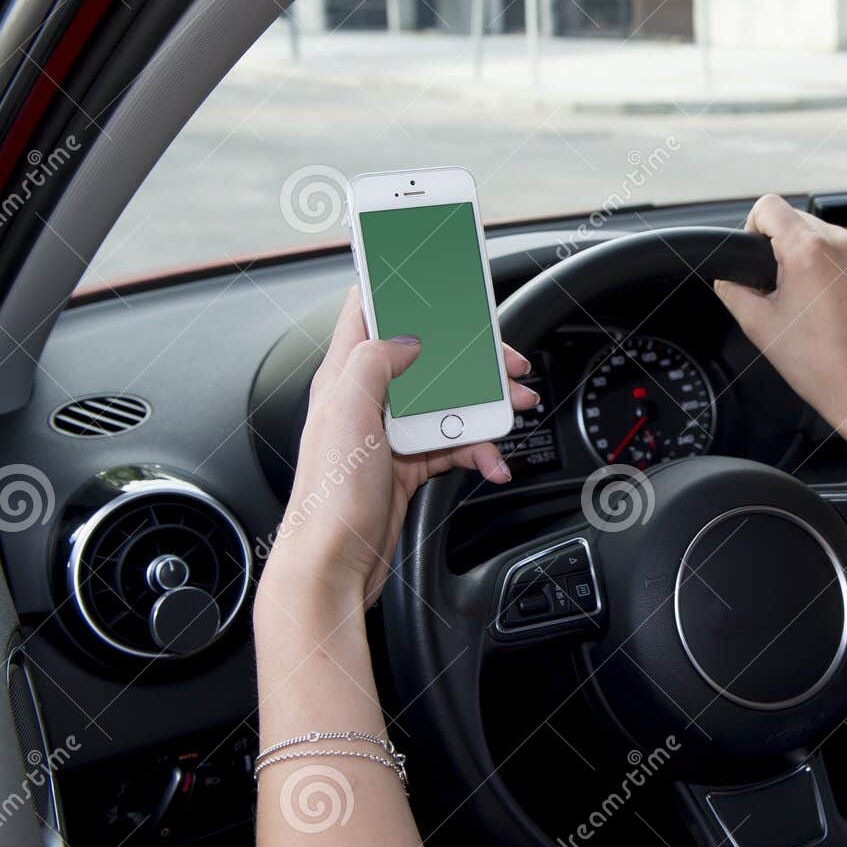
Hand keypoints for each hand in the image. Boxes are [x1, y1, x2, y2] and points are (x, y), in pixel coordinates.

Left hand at [257, 287, 537, 612]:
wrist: (335, 566)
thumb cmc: (329, 497)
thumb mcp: (347, 412)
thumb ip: (375, 361)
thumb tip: (408, 339)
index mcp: (345, 375)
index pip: (370, 311)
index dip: (404, 291)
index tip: (442, 280)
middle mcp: (369, 398)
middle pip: (430, 356)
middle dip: (474, 357)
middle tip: (510, 363)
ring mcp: (392, 432)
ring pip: (451, 400)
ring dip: (488, 404)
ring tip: (516, 410)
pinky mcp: (410, 464)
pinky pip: (455, 445)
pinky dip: (479, 451)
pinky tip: (493, 461)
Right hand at [714, 194, 846, 428]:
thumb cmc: (818, 364)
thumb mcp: (758, 325)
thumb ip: (733, 289)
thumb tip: (728, 276)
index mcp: (808, 251)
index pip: (770, 207)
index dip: (757, 227)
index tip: (762, 250)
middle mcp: (846, 244)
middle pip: (806, 224)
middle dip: (794, 252)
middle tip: (796, 293)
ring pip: (838, 241)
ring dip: (828, 262)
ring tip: (827, 304)